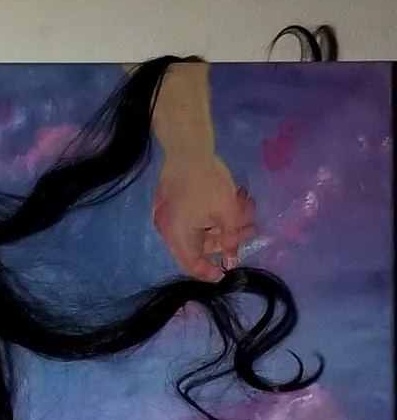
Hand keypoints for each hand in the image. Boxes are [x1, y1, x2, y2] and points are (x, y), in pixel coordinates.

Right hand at [152, 155, 257, 280]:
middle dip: (228, 237)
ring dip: (224, 222)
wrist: (188, 148)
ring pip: (199, 228)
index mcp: (177, 237)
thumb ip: (230, 240)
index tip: (228, 271)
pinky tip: (234, 201)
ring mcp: (168, 216)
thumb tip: (231, 261)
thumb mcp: (226, 212)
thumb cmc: (207, 182)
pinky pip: (193, 217)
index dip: (210, 271)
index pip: (192, 265)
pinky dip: (212, 214)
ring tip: (248, 209)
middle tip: (250, 230)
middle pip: (199, 245)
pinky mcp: (171, 202)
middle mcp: (168, 231)